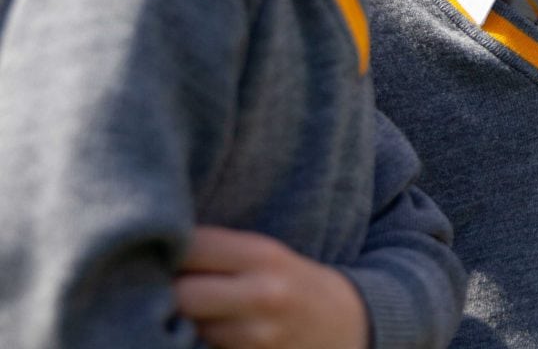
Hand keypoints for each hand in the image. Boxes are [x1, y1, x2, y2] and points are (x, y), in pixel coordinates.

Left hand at [176, 226, 366, 348]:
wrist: (339, 325)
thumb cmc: (290, 283)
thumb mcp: (265, 255)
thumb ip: (215, 252)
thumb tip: (150, 251)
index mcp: (264, 255)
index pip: (191, 246)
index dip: (165, 250)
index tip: (157, 252)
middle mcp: (263, 294)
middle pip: (181, 293)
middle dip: (162, 291)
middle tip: (157, 287)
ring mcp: (258, 336)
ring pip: (187, 328)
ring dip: (178, 321)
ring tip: (188, 311)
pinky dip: (194, 342)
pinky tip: (202, 332)